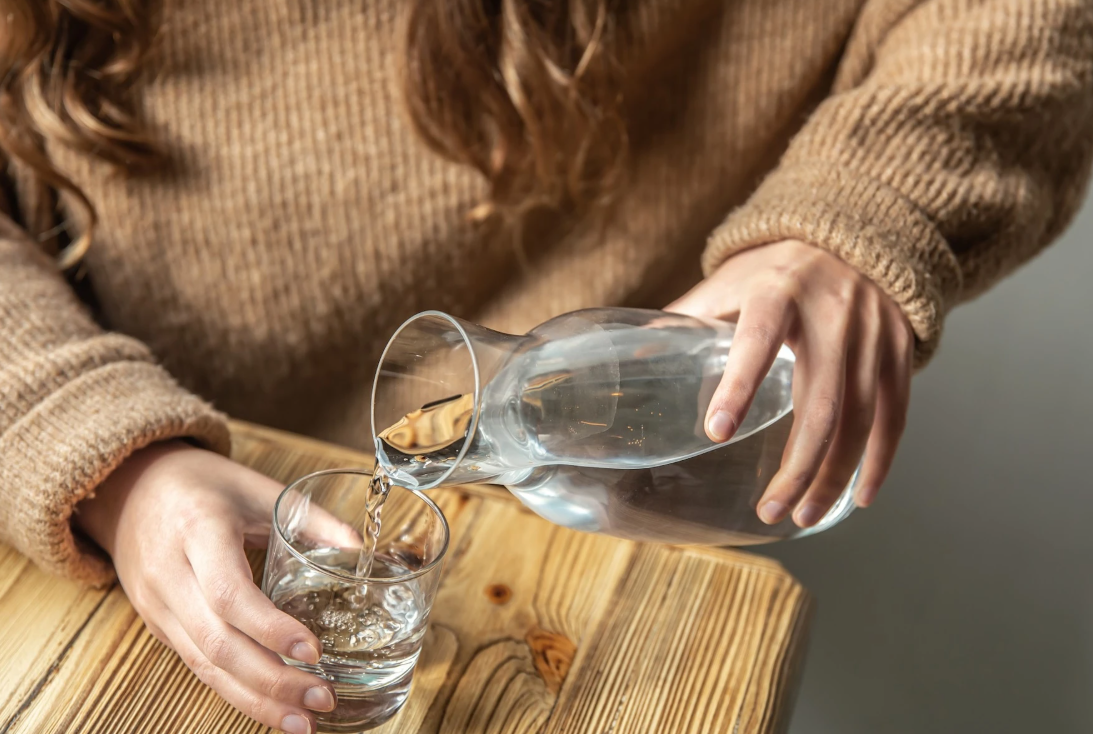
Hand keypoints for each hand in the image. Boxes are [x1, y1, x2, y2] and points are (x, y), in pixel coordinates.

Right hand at [75, 441, 356, 733]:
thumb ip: (312, 520)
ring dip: (254, 700)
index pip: (230, 594)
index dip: (271, 629)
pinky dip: (234, 690)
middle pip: (217, 643)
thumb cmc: (202, 484)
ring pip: (204, 665)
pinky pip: (196, 665)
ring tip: (302, 721)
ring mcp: (157, 605)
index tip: (314, 650)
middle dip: (272, 681)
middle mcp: (170, 574)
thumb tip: (362, 553)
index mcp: (198, 531)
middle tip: (321, 699)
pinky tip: (269, 707)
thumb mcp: (259, 488)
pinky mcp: (157, 625)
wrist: (129, 488)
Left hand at [668, 240, 912, 526]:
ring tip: (803, 516)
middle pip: (819, 404)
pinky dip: (879, 462)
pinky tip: (858, 498)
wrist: (854, 236)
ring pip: (859, 420)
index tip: (716, 432)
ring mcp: (872, 335)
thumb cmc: (776, 269)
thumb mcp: (728, 281)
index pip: (758, 342)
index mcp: (777, 293)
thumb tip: (628, 354)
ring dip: (832, 476)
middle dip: (796, 467)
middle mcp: (832, 315)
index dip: (739, 386)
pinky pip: (895, 417)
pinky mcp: (900, 352)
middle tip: (768, 510)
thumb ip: (686, 317)